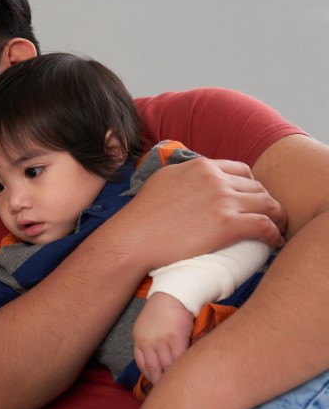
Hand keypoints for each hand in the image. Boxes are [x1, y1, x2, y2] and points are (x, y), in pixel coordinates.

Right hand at [127, 158, 284, 272]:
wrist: (131, 240)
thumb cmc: (140, 218)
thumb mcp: (162, 181)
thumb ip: (183, 177)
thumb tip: (191, 182)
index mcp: (200, 166)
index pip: (241, 171)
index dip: (251, 186)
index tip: (250, 200)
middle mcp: (215, 179)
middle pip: (257, 187)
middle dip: (266, 201)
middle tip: (268, 217)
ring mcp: (223, 200)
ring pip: (267, 204)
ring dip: (276, 217)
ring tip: (277, 229)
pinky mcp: (228, 225)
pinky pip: (265, 226)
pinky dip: (274, 234)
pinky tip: (274, 241)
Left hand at [133, 293, 193, 383]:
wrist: (172, 295)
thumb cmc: (162, 311)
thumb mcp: (147, 327)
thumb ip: (149, 343)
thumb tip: (157, 361)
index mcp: (139, 340)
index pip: (142, 364)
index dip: (150, 376)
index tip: (157, 385)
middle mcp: (147, 343)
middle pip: (153, 369)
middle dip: (160, 382)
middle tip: (169, 392)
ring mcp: (161, 342)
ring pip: (166, 367)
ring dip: (172, 378)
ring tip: (180, 387)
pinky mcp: (176, 340)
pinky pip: (179, 360)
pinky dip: (182, 369)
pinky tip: (187, 374)